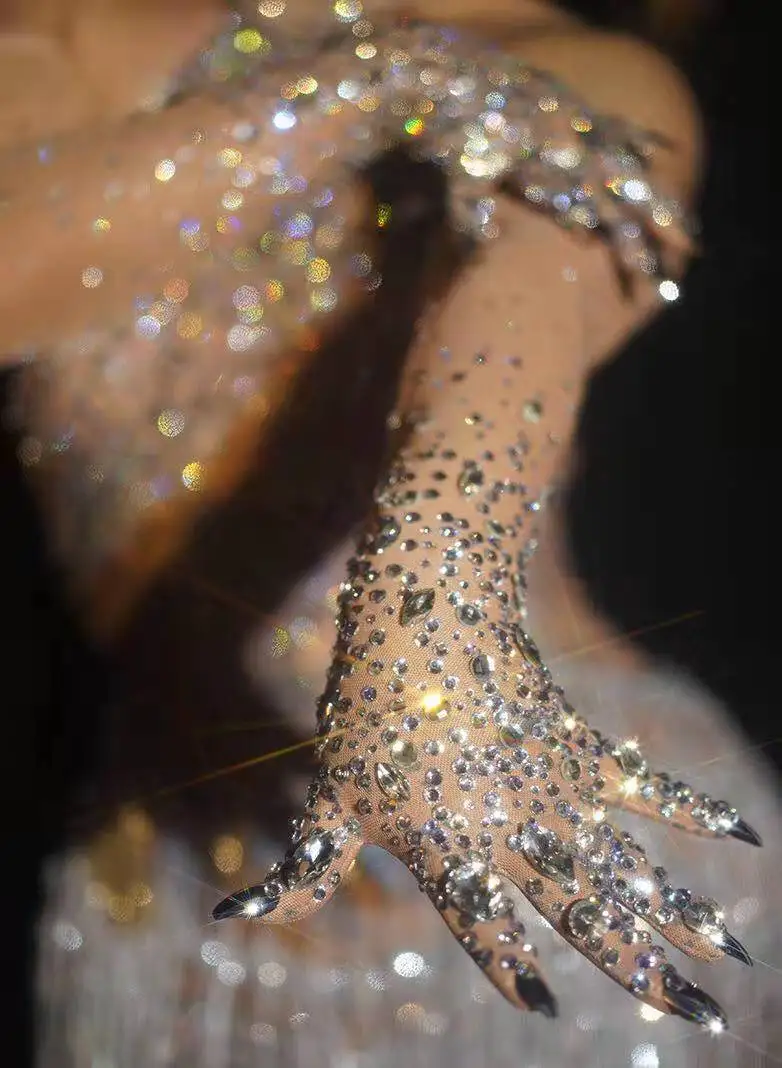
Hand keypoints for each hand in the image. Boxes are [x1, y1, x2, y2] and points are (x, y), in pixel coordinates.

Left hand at [214, 629, 758, 1028]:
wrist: (424, 612)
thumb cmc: (368, 710)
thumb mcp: (329, 796)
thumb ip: (299, 874)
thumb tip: (228, 922)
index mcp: (445, 841)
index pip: (482, 923)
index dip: (510, 964)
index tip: (546, 1007)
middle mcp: (509, 823)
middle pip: (587, 909)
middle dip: (644, 967)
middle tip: (703, 1016)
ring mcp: (551, 785)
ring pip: (629, 860)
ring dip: (683, 910)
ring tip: (732, 957)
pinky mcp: (578, 747)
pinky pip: (645, 786)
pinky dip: (692, 811)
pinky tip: (744, 836)